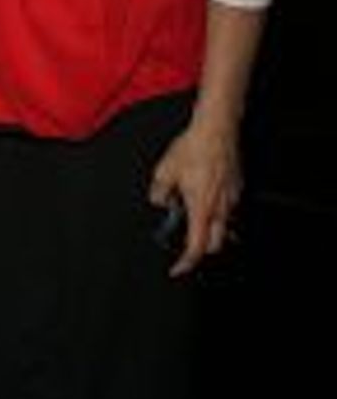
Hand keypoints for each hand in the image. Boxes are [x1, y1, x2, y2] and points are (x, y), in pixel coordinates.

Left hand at [148, 123, 240, 277]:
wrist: (216, 129)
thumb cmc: (193, 148)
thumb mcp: (164, 171)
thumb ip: (159, 193)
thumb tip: (160, 201)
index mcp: (201, 208)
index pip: (196, 247)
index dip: (186, 262)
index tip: (177, 269)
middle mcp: (221, 207)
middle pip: (215, 244)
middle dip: (200, 248)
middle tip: (184, 241)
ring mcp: (232, 198)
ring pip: (224, 227)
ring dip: (209, 229)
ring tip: (193, 215)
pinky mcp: (238, 187)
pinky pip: (229, 209)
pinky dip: (217, 212)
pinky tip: (205, 197)